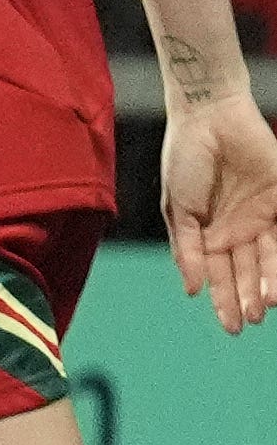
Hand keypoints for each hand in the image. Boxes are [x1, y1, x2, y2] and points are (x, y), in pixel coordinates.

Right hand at [159, 84, 276, 332]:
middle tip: (252, 322)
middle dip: (249, 298)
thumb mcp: (178, 208)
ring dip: (269, 282)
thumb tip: (192, 290)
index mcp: (210, 235)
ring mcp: (262, 216)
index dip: (225, 301)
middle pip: (247, 272)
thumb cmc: (185, 159)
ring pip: (269, 258)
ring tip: (268, 305)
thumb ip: (188, 249)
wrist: (209, 117)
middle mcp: (238, 230)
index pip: (220, 275)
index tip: (231, 327)